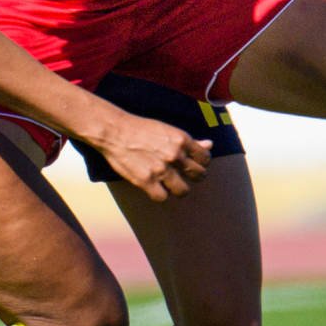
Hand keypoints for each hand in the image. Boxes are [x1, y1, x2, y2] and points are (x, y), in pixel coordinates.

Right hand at [93, 112, 211, 200]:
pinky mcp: (146, 181)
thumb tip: (209, 144)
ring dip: (179, 189)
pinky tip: (155, 188)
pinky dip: (160, 195)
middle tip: (185, 176)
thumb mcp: (168, 130)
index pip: (205, 158)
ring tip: (172, 185)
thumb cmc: (140, 129)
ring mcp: (161, 169)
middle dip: (194, 177)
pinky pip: (162, 197)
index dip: (202, 163)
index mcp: (182, 140)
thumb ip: (190, 141)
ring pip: (183, 190)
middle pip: (198, 176)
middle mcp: (175, 155)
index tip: (194, 165)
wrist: (115, 131)